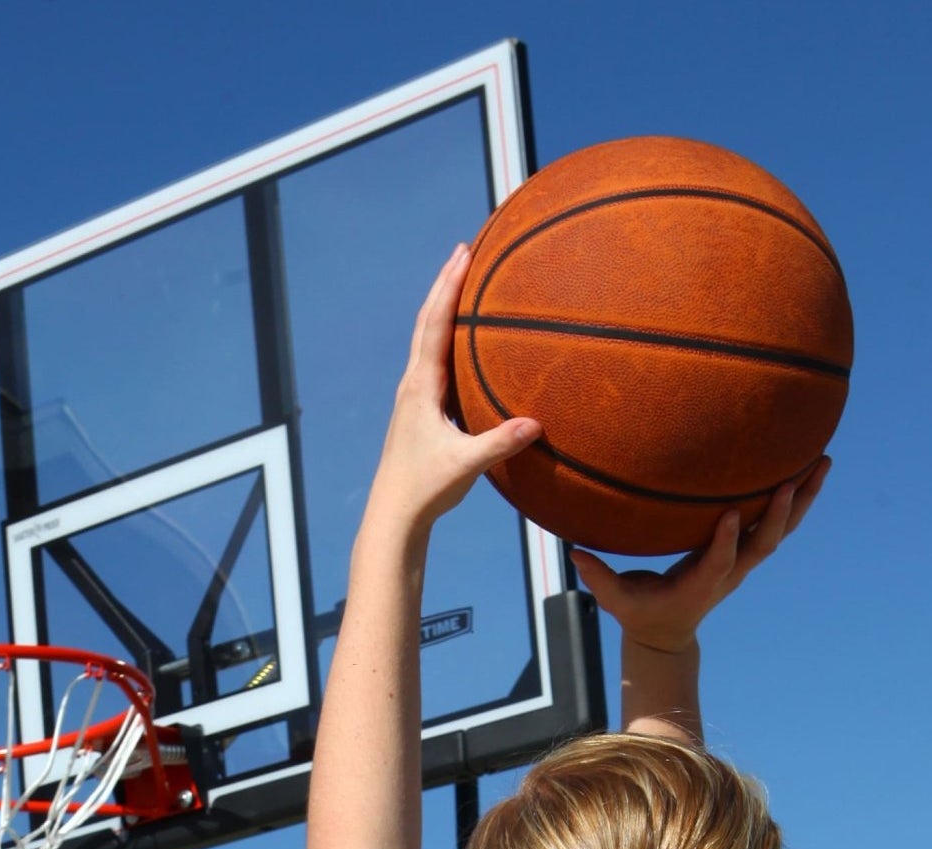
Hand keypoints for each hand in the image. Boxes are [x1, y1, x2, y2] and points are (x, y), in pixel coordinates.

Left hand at [362, 244, 542, 535]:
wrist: (394, 515)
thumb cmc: (425, 489)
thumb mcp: (466, 465)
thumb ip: (499, 442)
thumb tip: (536, 424)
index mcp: (421, 388)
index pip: (435, 325)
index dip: (449, 287)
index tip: (463, 253)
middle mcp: (414, 385)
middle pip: (428, 322)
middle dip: (446, 284)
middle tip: (464, 250)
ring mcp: (414, 398)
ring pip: (428, 340)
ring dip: (444, 308)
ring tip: (463, 282)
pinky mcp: (420, 411)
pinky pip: (435, 362)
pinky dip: (447, 338)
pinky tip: (464, 340)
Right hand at [570, 458, 830, 653]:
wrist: (670, 634)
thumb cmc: (641, 613)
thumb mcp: (618, 601)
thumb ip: (599, 578)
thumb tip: (573, 553)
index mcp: (701, 584)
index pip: (720, 560)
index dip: (728, 539)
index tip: (734, 512)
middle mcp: (730, 571)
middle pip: (765, 543)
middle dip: (782, 514)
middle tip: (794, 480)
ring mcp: (742, 561)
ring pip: (781, 530)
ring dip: (804, 499)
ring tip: (823, 462)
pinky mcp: (745, 551)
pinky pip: (777, 522)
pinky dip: (796, 498)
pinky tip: (809, 466)